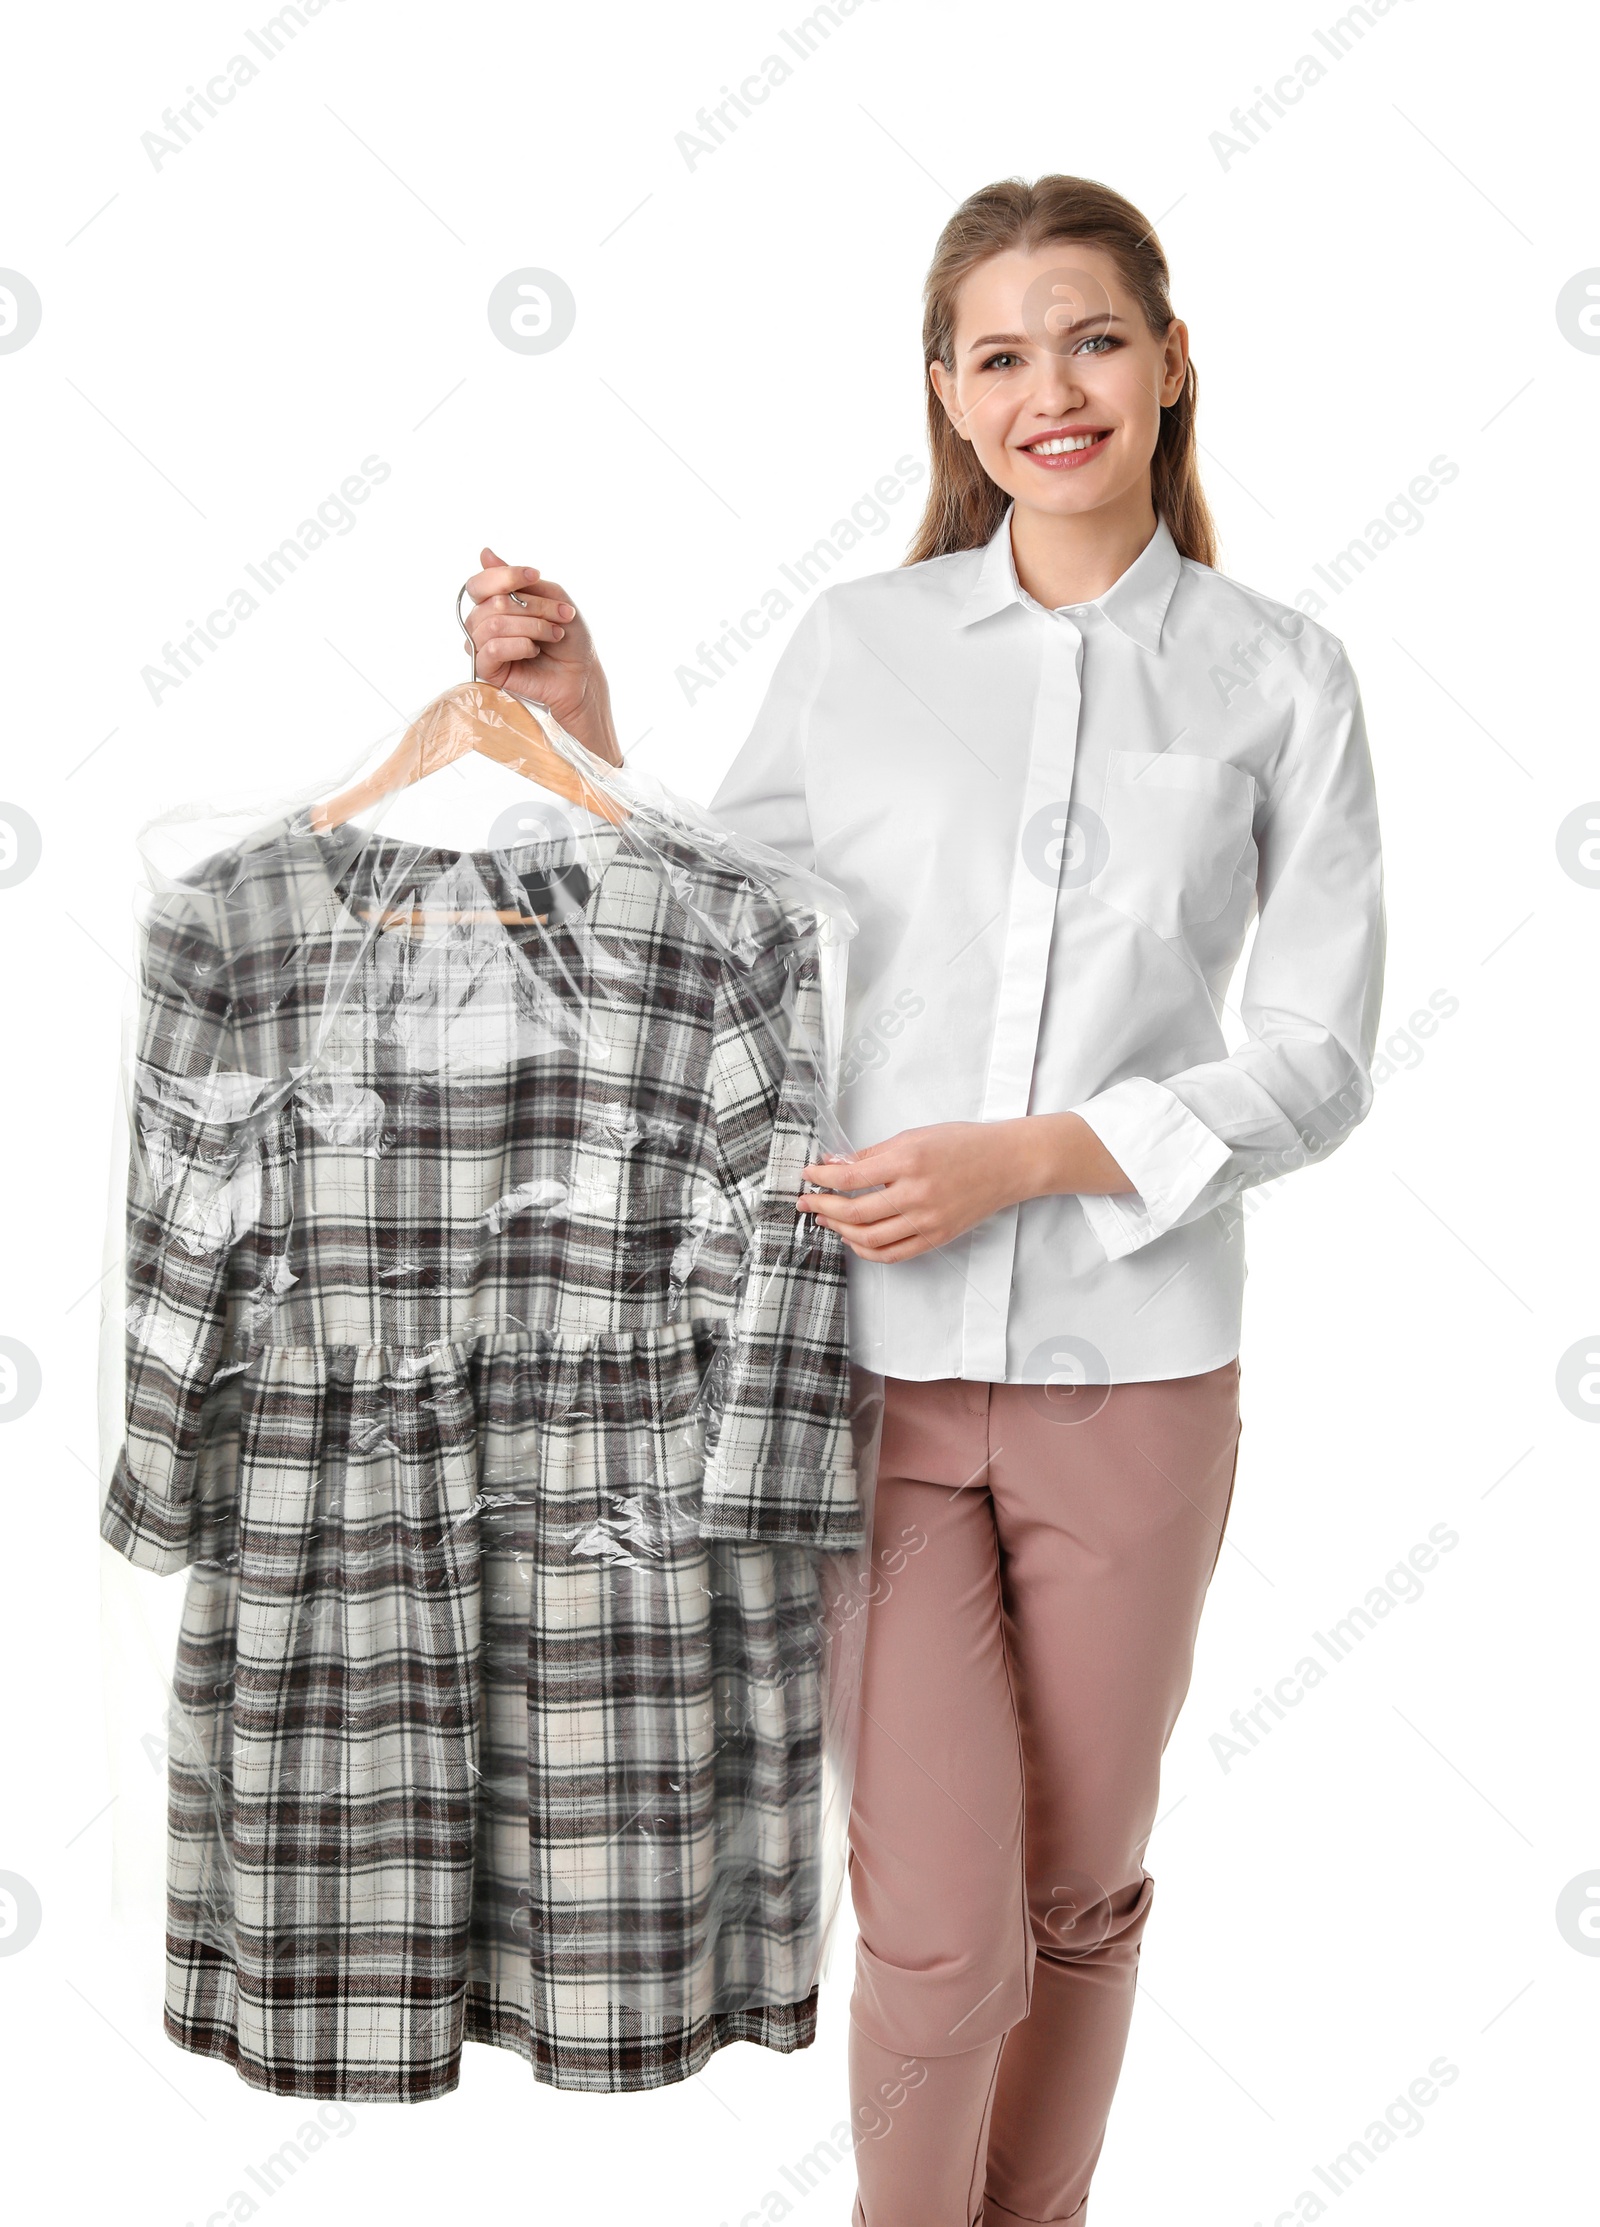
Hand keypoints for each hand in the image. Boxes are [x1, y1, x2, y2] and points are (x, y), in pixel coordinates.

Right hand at [463, 547, 621, 765]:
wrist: (581, 675)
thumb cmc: (568, 637)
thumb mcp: (551, 597)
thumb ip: (517, 579)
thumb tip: (484, 553)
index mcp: (493, 604)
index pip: (479, 583)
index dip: (505, 576)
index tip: (536, 575)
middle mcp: (482, 624)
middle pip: (492, 603)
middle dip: (533, 607)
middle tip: (562, 616)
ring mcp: (482, 647)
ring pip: (493, 624)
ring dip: (532, 626)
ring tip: (554, 635)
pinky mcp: (487, 670)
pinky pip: (492, 648)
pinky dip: (519, 645)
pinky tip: (533, 651)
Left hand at [797, 1115, 1131, 1262]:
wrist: (1009, 1163)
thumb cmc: (964, 1144)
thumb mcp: (915, 1136)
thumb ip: (874, 1154)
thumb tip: (836, 1165)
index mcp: (909, 1161)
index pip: (850, 1177)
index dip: (820, 1179)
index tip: (807, 1175)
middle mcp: (916, 1194)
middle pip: (854, 1212)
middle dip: (821, 1207)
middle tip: (805, 1201)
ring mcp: (927, 1220)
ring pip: (869, 1238)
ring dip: (840, 1230)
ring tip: (827, 1219)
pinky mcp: (936, 1237)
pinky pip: (892, 1254)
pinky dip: (866, 1250)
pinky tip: (854, 1237)